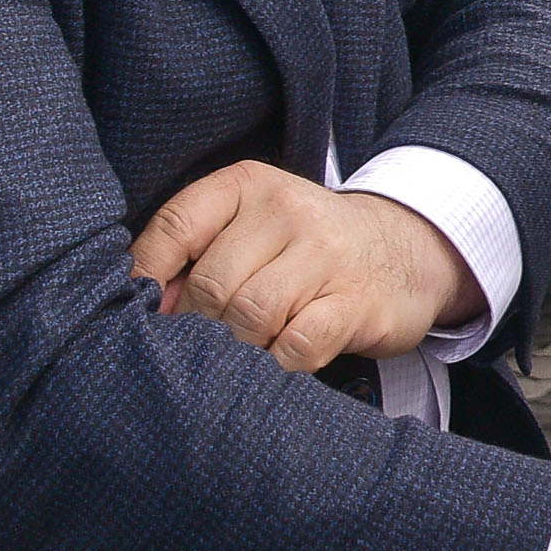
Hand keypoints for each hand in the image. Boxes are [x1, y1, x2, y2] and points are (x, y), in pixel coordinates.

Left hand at [132, 160, 484, 370]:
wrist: (408, 249)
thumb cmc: (308, 246)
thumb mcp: (254, 225)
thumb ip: (199, 254)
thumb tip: (146, 308)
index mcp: (249, 186)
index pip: (177, 226)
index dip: (147, 277)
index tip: (143, 313)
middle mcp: (289, 211)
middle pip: (212, 284)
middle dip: (198, 327)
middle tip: (204, 344)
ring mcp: (327, 255)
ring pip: (250, 315)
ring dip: (238, 347)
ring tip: (244, 352)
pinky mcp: (357, 302)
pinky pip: (296, 345)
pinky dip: (276, 364)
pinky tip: (278, 361)